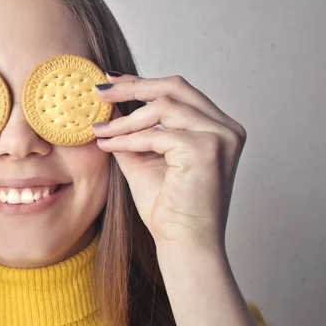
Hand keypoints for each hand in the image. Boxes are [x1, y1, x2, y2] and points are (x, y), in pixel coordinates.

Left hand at [93, 74, 245, 251]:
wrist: (184, 244)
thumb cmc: (168, 208)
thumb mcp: (144, 160)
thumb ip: (132, 132)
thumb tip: (109, 107)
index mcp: (217, 128)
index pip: (179, 92)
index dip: (143, 82)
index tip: (112, 80)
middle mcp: (226, 128)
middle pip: (175, 87)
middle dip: (133, 86)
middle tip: (99, 90)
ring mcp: (220, 136)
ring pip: (163, 107)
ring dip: (126, 118)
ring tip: (100, 129)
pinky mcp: (206, 149)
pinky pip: (157, 133)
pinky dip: (128, 138)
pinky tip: (109, 145)